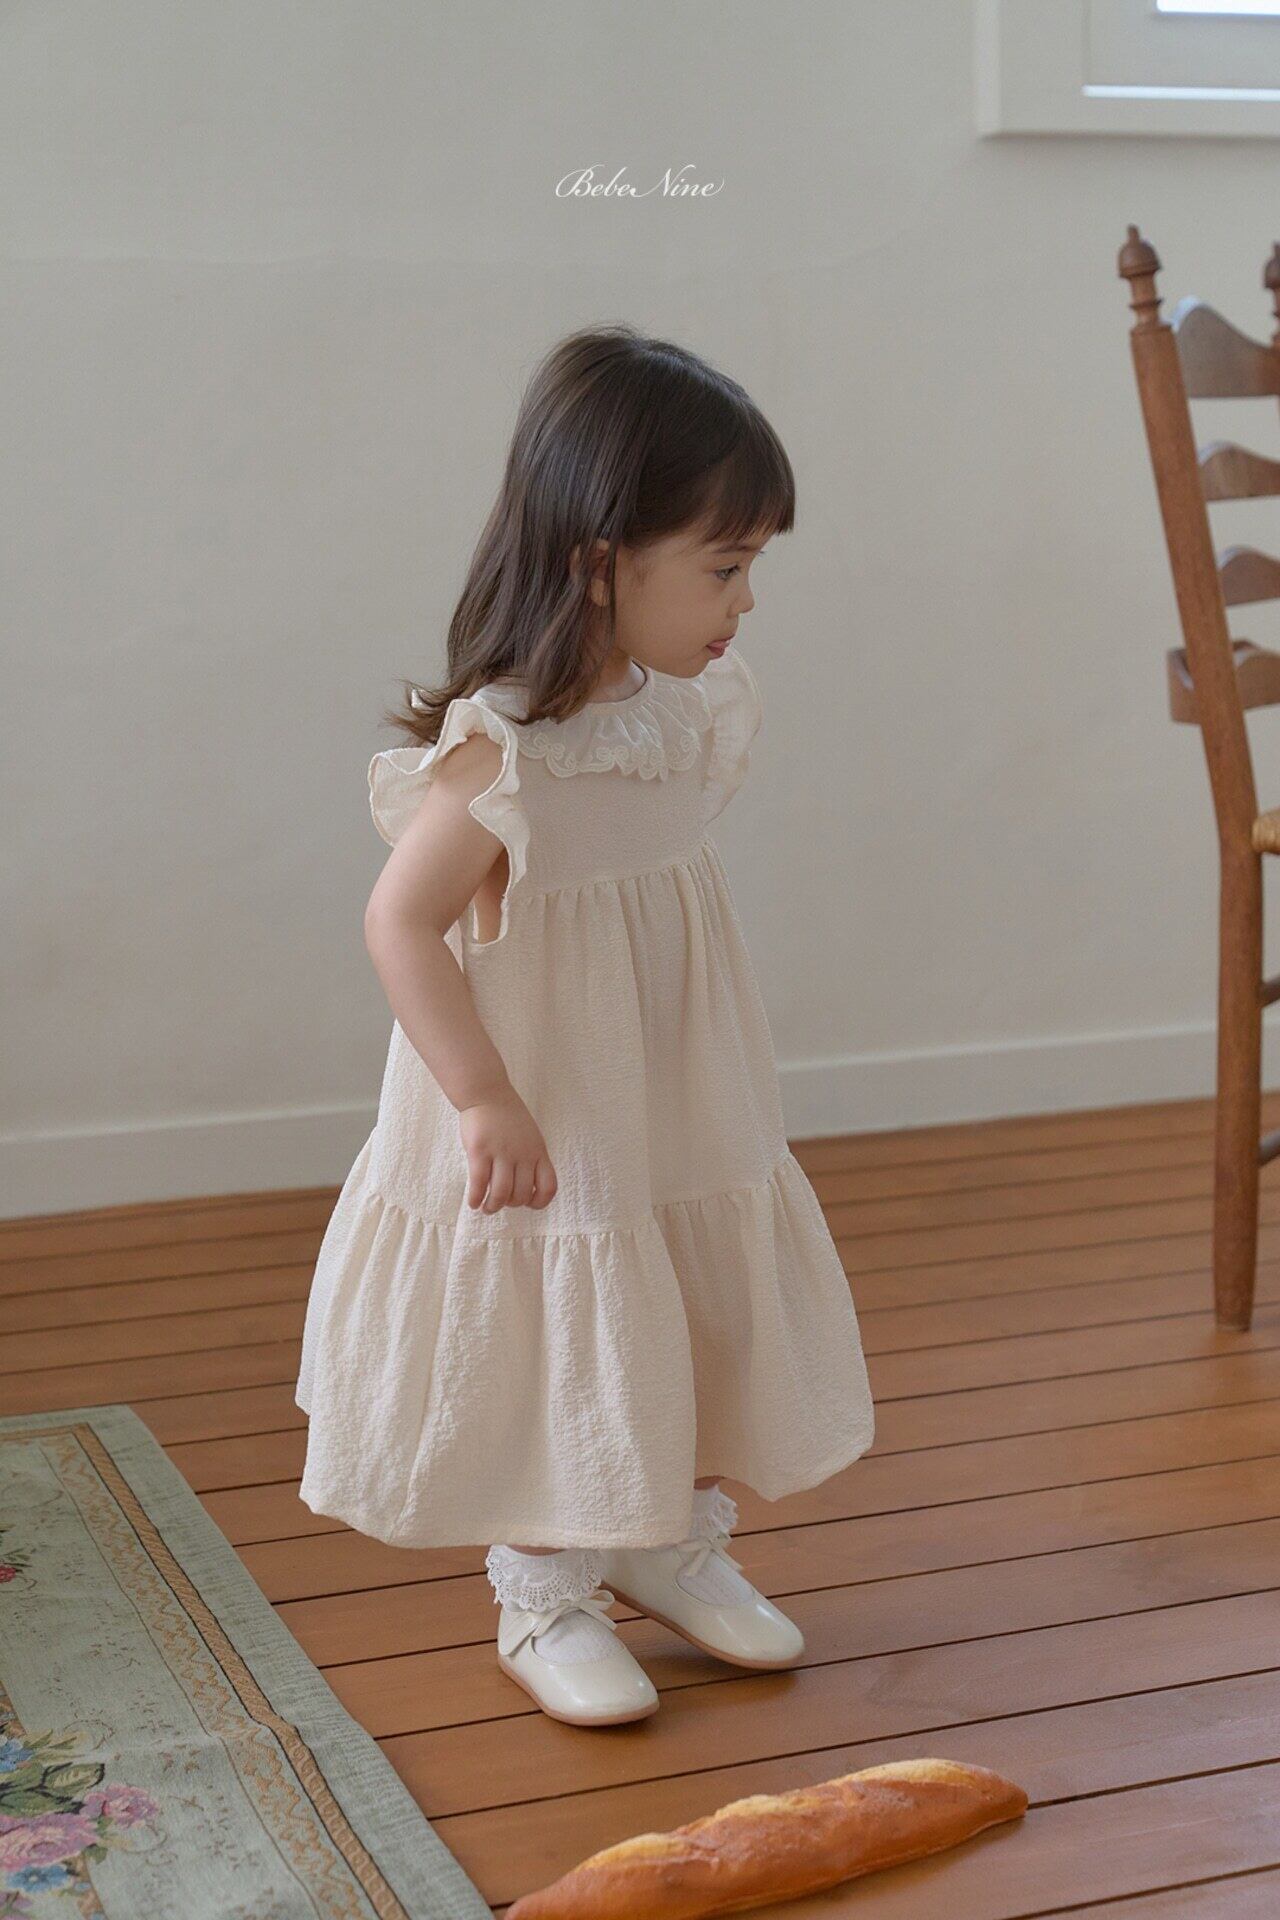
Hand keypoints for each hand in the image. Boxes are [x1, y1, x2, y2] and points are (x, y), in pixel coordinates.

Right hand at [458, 1084, 557, 1212]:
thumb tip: (524, 1188)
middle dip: (510, 1205)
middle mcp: (523, 1154)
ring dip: (493, 1207)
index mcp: (538, 1151)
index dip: (539, 1202)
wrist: (487, 1093)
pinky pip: (479, 1183)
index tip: (527, 1203)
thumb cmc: (507, 1116)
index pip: (549, 1187)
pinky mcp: (480, 1151)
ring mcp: (501, 1152)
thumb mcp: (531, 1136)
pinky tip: (473, 1202)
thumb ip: (530, 1158)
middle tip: (499, 1202)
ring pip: (501, 1193)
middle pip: (521, 1194)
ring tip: (486, 1208)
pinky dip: (476, 1198)